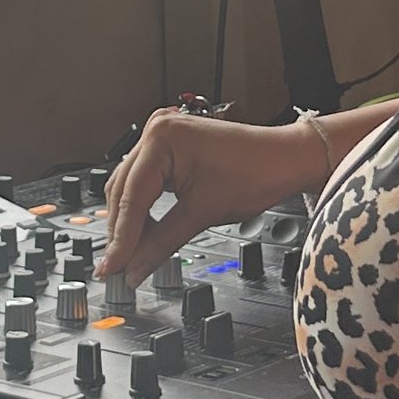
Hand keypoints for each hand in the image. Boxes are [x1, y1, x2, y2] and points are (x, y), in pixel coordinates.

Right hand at [101, 107, 321, 276]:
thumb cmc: (257, 172)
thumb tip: (134, 268)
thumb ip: (162, 243)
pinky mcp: (171, 148)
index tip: (111, 267)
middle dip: (122, 231)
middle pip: (124, 190)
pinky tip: (144, 232)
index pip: (131, 197)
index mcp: (161, 138)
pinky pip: (147, 182)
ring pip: (131, 187)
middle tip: (115, 266)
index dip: (121, 238)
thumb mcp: (203, 212)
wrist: (286, 159)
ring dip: (130, 221)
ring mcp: (163, 137)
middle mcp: (156, 131)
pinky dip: (145, 208)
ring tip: (128, 255)